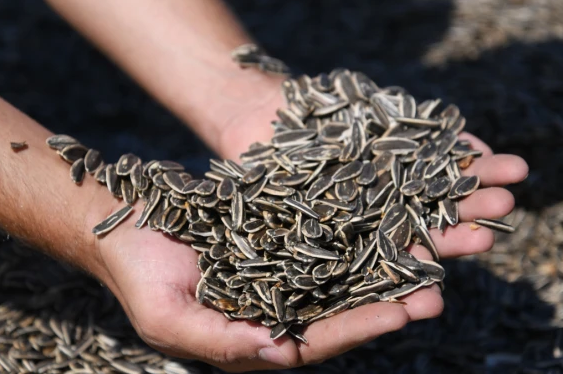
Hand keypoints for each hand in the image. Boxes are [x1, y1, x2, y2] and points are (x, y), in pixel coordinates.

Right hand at [90, 81, 527, 371]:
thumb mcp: (168, 317)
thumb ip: (218, 340)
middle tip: (436, 288)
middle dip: (391, 299)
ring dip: (388, 262)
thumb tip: (275, 353)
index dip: (362, 327)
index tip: (404, 311)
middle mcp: (281, 305)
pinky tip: (394, 209)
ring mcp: (285, 268)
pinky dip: (361, 223)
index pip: (321, 340)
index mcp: (259, 336)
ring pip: (346, 268)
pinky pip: (329, 230)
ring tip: (433, 250)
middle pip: (346, 306)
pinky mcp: (284, 232)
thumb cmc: (139, 276)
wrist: (126, 225)